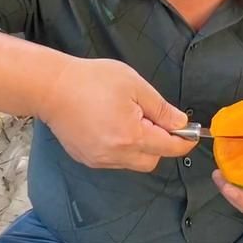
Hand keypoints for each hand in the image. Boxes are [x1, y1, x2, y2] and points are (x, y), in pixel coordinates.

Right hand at [40, 57, 195, 171]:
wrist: (51, 87)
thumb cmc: (92, 81)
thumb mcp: (134, 85)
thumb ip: (161, 108)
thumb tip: (180, 123)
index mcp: (131, 136)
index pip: (169, 148)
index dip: (184, 141)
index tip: (192, 133)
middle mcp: (115, 155)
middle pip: (152, 160)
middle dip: (160, 144)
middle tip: (154, 119)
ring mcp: (99, 159)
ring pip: (132, 162)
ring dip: (140, 146)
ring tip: (129, 118)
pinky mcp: (86, 158)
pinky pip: (114, 160)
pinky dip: (121, 148)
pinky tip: (112, 125)